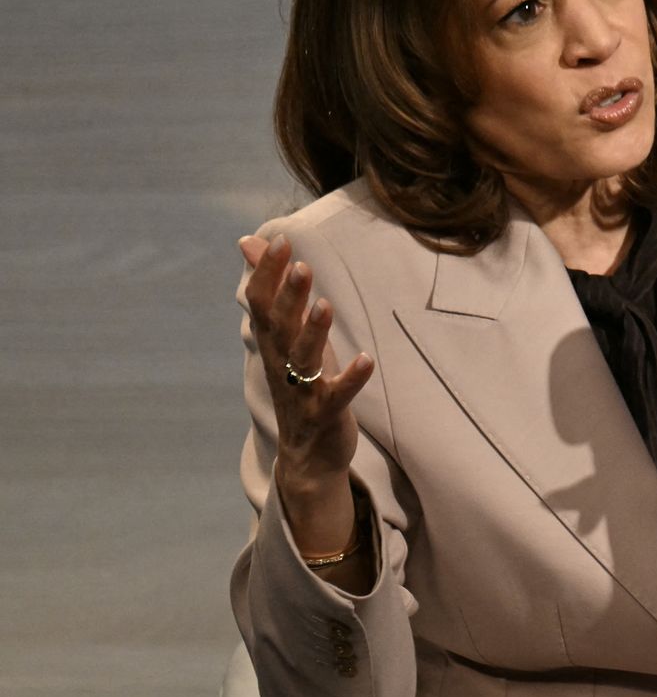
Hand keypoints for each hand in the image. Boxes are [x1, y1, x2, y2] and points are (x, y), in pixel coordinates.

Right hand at [240, 234, 374, 551]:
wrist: (308, 455)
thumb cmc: (302, 384)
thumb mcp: (287, 336)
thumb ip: (274, 290)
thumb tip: (250, 243)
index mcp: (274, 344)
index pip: (262, 304)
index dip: (270, 274)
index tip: (284, 241)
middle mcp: (283, 365)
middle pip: (280, 327)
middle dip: (290, 297)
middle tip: (303, 265)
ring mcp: (303, 391)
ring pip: (304, 359)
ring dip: (314, 332)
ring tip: (325, 305)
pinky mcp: (327, 414)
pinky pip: (338, 395)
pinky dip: (351, 378)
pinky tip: (366, 360)